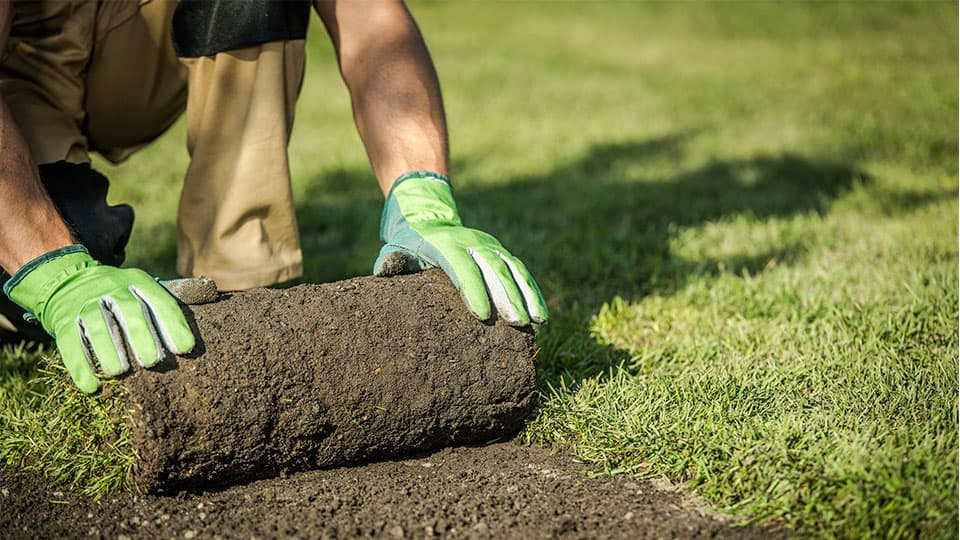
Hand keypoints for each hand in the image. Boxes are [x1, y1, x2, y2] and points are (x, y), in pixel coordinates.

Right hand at [3, 245, 195, 392]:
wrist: (66, 279)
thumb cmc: (117, 295)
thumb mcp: (139, 289)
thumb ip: (161, 309)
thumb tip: (189, 344)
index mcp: (137, 281)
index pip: (159, 301)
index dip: (173, 325)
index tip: (185, 350)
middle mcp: (111, 287)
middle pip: (129, 310)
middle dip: (142, 335)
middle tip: (152, 361)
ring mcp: (85, 302)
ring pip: (97, 325)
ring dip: (109, 350)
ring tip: (120, 372)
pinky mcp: (63, 319)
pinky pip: (69, 342)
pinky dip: (80, 366)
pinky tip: (91, 386)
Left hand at [373, 172, 546, 325]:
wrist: (427, 216)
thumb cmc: (408, 243)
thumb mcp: (395, 250)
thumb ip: (392, 262)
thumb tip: (384, 274)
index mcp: (445, 244)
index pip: (462, 267)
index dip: (473, 290)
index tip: (483, 315)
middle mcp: (472, 242)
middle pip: (493, 268)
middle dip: (506, 296)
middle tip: (516, 323)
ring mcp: (489, 245)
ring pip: (512, 269)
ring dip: (526, 295)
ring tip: (536, 321)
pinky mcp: (500, 251)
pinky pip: (520, 271)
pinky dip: (532, 292)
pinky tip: (541, 314)